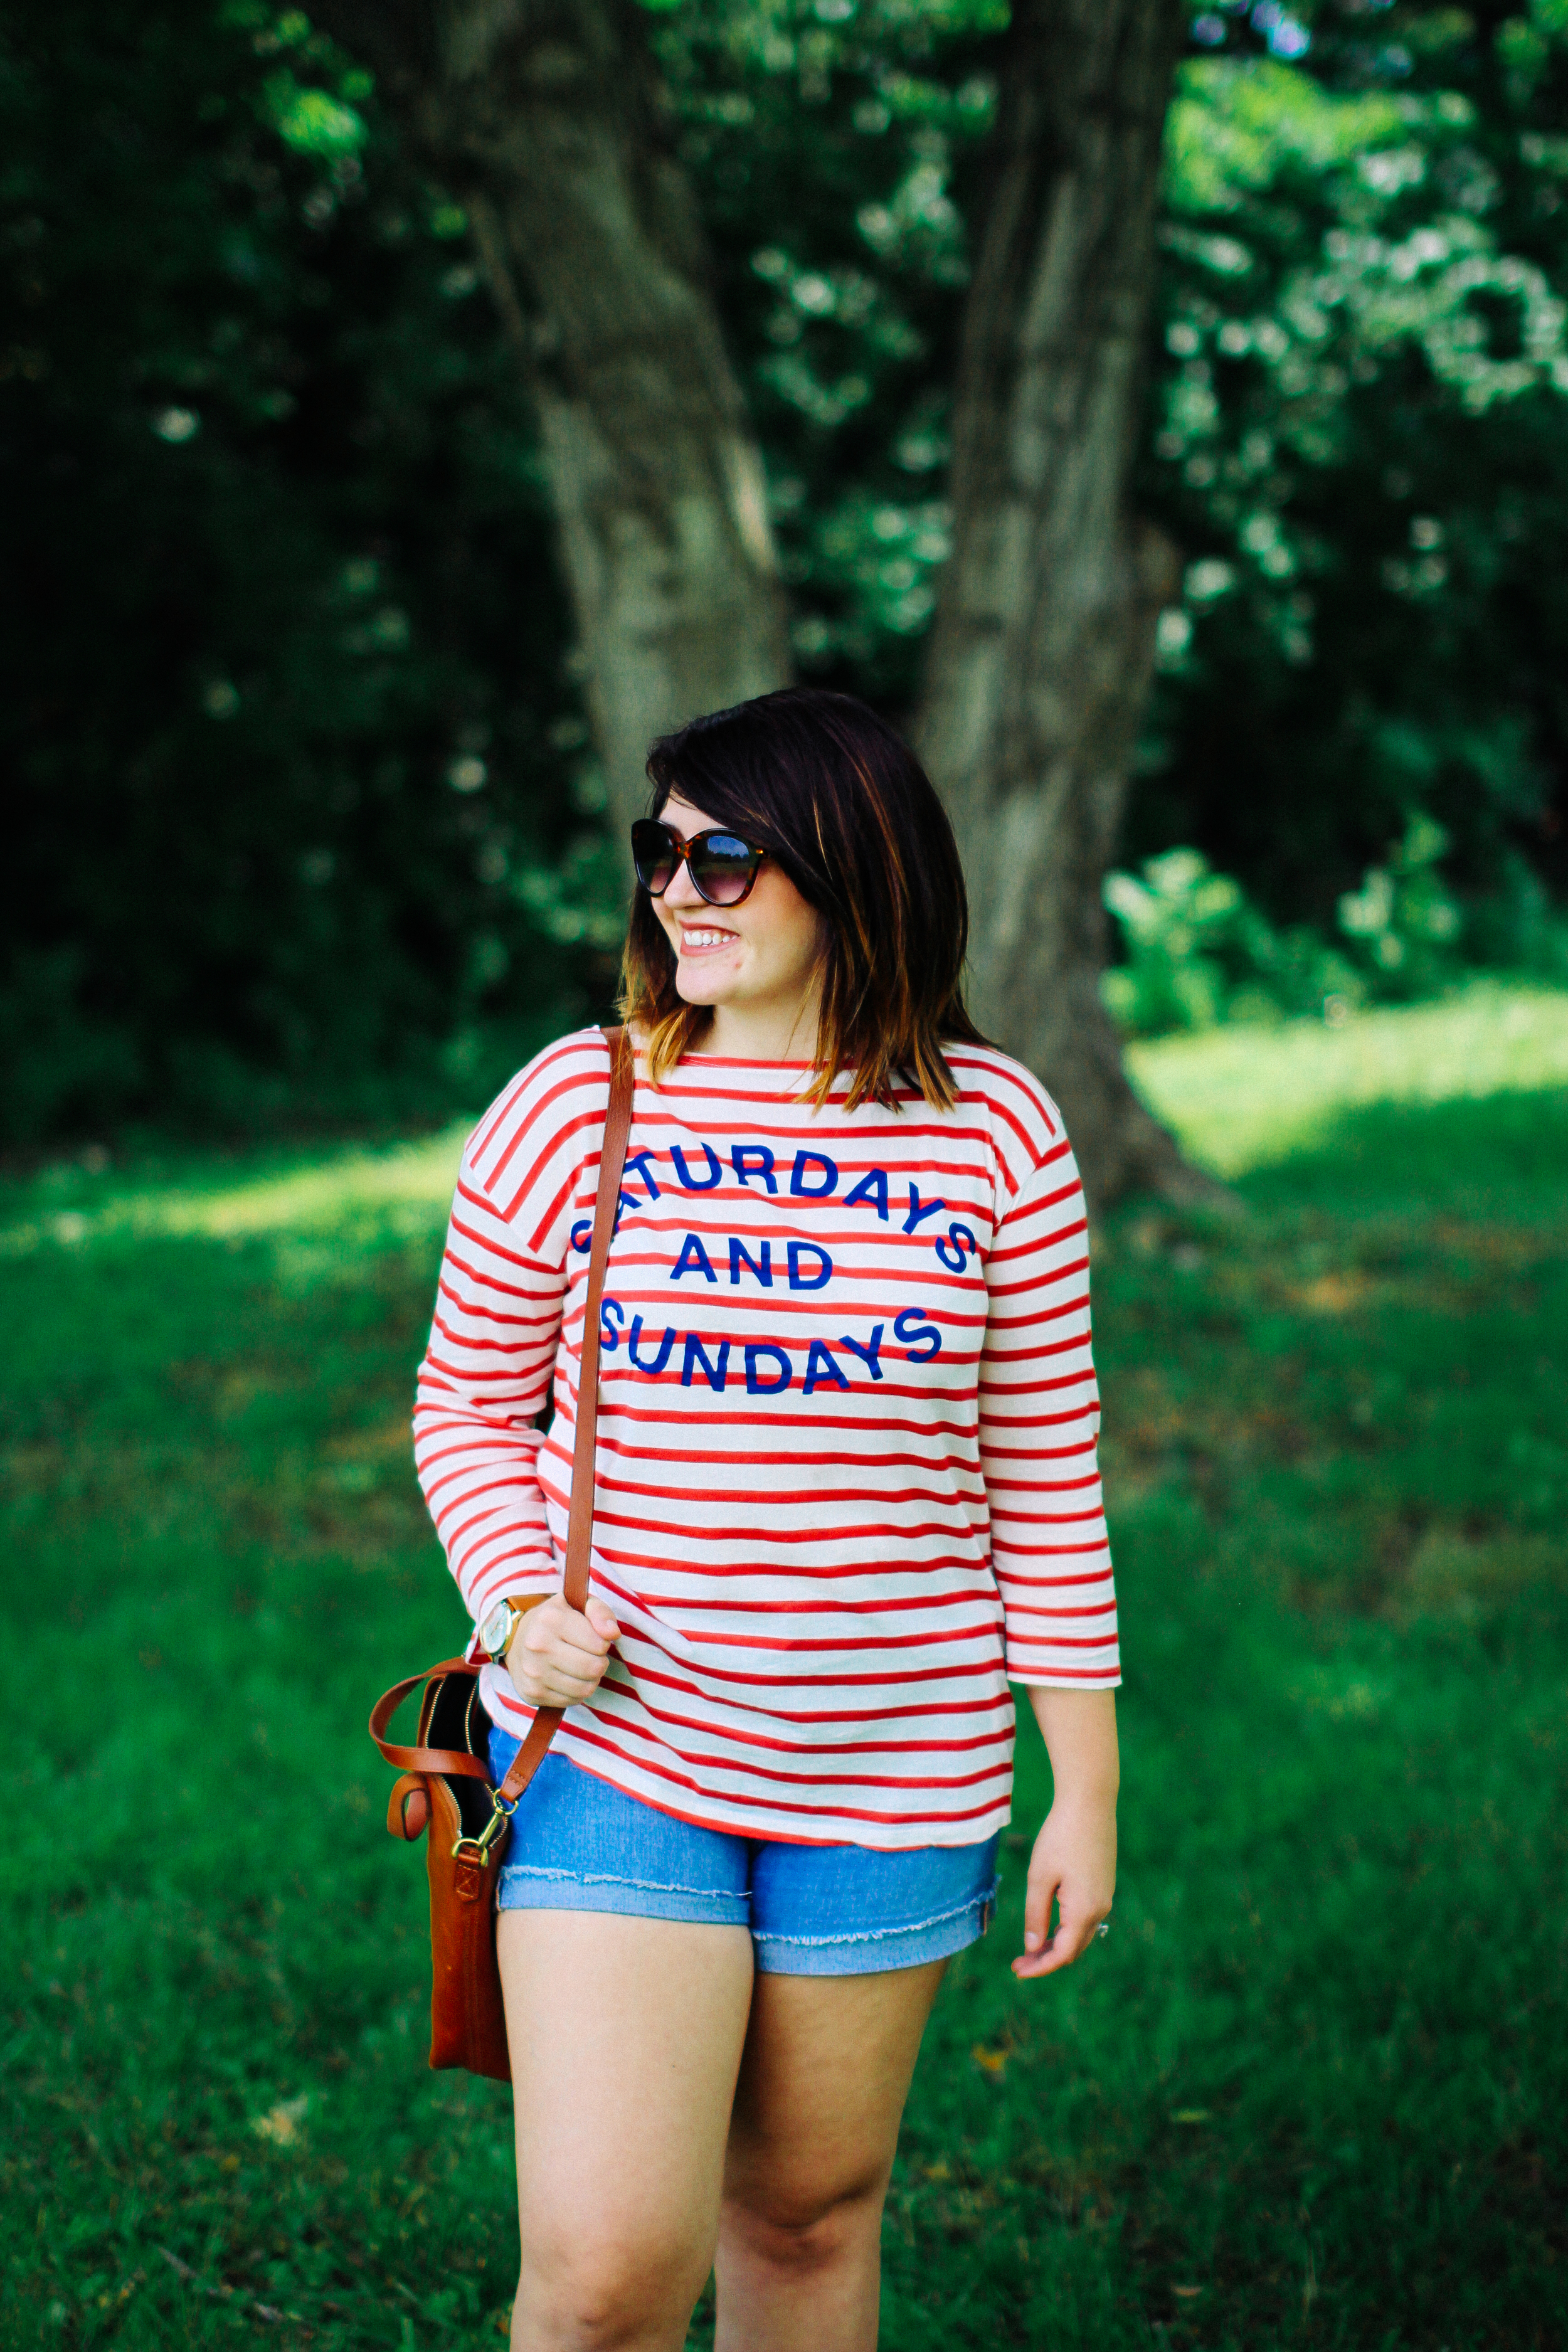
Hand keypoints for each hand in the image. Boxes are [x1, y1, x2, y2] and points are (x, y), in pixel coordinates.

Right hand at [504, 1594, 619, 1708]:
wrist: (516, 1640)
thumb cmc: (556, 1620)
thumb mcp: (579, 1604)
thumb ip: (600, 1612)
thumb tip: (612, 1633)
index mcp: (551, 1619)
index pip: (600, 1644)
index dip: (603, 1643)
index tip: (593, 1638)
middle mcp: (538, 1646)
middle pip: (593, 1668)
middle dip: (600, 1663)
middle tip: (591, 1655)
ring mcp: (533, 1672)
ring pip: (585, 1689)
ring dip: (590, 1680)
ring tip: (581, 1666)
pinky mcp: (532, 1693)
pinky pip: (572, 1701)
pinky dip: (576, 1692)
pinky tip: (568, 1678)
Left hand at [1012, 1794, 1116, 1978]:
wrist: (1089, 1803)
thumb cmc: (1060, 1837)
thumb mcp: (1039, 1878)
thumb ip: (1036, 1916)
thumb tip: (1033, 1947)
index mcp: (1084, 1911)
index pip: (1062, 1954)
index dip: (1039, 1966)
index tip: (1017, 1970)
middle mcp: (1100, 1909)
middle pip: (1074, 1949)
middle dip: (1047, 1959)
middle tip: (1019, 1961)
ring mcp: (1105, 1896)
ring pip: (1080, 1934)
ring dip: (1057, 1943)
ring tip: (1031, 1946)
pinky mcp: (1103, 1884)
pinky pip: (1086, 1917)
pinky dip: (1067, 1927)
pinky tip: (1049, 1923)